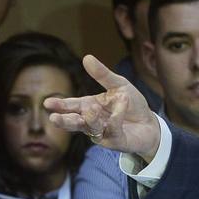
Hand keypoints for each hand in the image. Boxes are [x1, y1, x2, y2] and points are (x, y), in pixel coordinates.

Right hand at [45, 55, 161, 160]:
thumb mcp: (118, 85)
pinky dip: (116, 117)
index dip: (60, 105)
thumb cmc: (131, 104)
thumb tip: (86, 57)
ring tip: (91, 108)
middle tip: (54, 118)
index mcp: (89, 107)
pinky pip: (113, 130)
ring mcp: (103, 134)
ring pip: (91, 129)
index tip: (48, 103)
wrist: (150, 123)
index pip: (72, 106)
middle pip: (75, 122)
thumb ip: (102, 75)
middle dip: (65, 121)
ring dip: (90, 119)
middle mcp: (92, 122)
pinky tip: (121, 104)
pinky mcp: (116, 142)